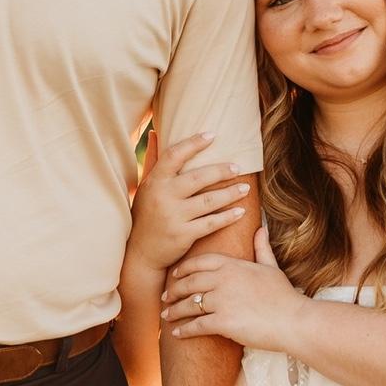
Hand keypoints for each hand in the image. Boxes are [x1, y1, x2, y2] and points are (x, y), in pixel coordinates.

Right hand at [126, 131, 252, 272]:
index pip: (174, 155)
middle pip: (198, 177)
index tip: (212, 135)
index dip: (193, 143)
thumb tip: (155, 132)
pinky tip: (240, 211)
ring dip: (231, 193)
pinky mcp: (183, 235)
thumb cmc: (146, 215)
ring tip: (245, 188)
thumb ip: (153, 161)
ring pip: (209, 200)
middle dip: (221, 171)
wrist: (140, 253)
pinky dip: (228, 217)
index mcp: (154, 181)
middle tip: (238, 167)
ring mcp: (173, 216)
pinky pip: (211, 223)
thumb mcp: (145, 187)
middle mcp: (162, 196)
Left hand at [160, 224, 307, 351]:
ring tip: (167, 316)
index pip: (199, 262)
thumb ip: (261, 248)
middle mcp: (222, 279)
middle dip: (174, 291)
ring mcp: (221, 300)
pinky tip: (177, 333)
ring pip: (189, 305)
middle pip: (189, 283)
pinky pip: (196, 325)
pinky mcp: (222, 322)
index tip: (174, 275)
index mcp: (232, 265)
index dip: (184, 269)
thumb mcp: (271, 267)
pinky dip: (184, 330)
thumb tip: (261, 228)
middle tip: (165, 297)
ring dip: (175, 311)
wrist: (293, 320)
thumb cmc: (284, 295)